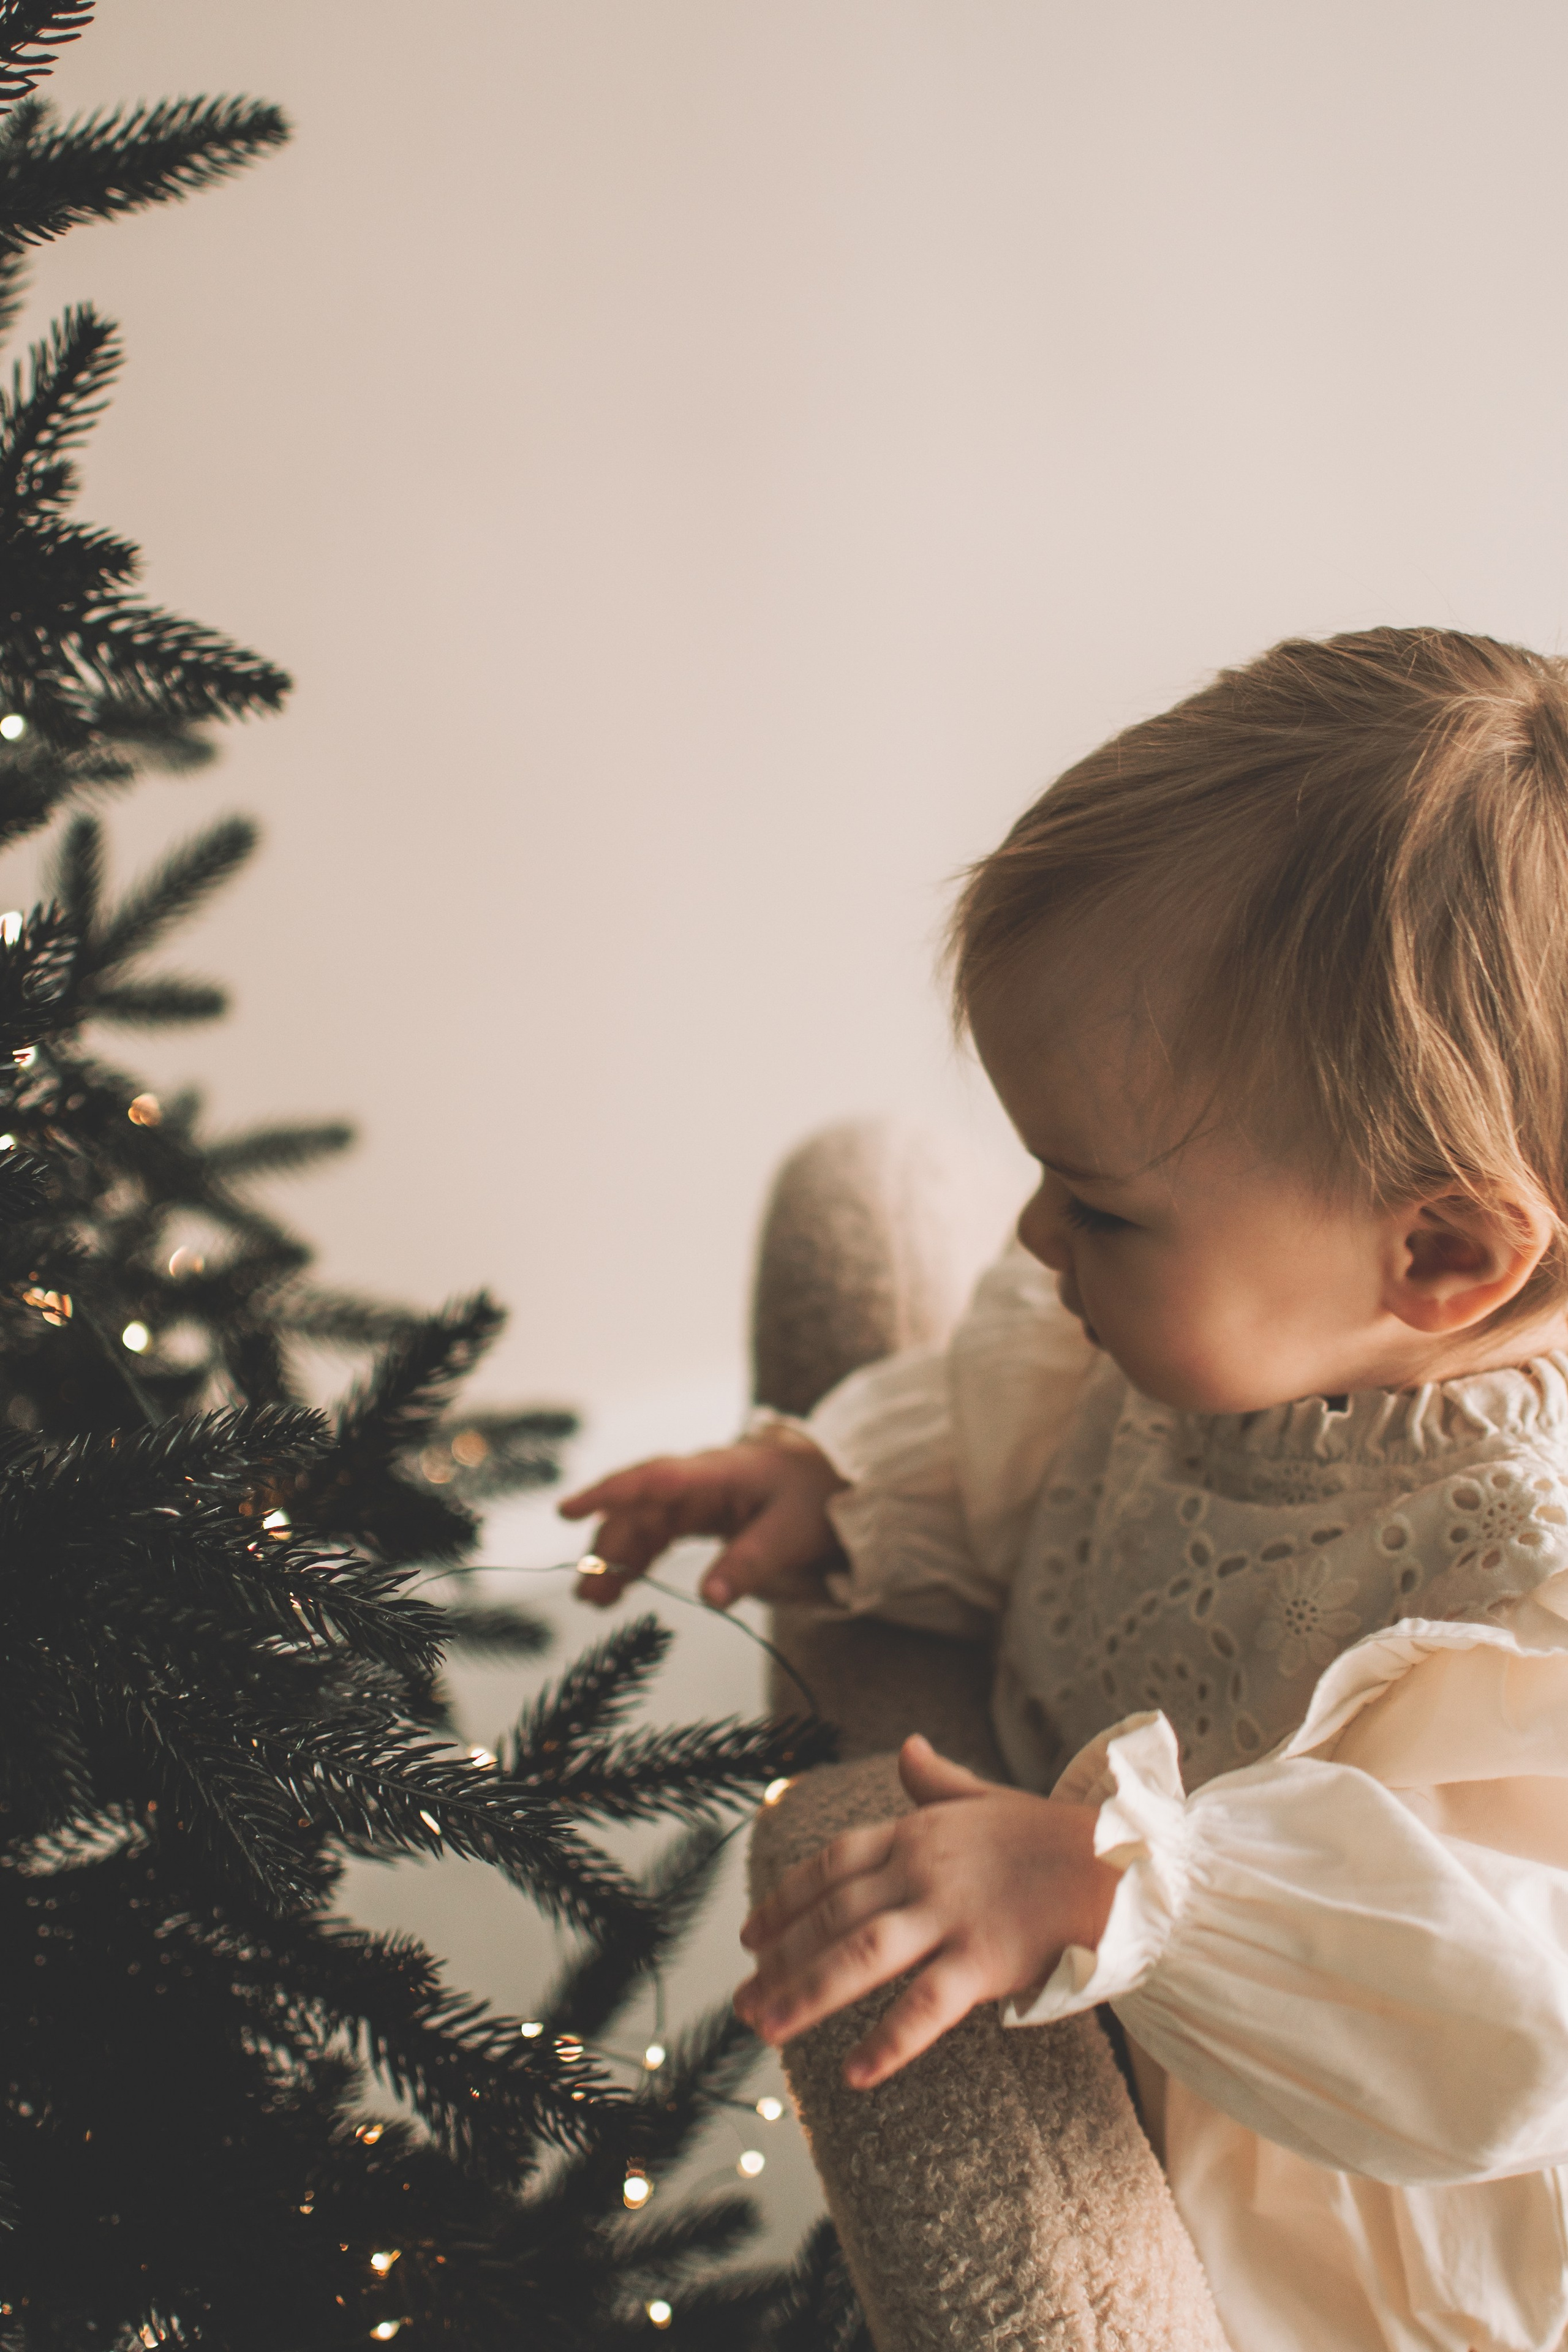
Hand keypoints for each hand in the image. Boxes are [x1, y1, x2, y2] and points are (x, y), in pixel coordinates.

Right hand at [558, 1437, 846, 1608]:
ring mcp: (696, 1497)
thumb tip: (708, 1600)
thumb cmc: (818, 1496)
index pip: (655, 1478)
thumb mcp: (791, 1533)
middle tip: (587, 1590)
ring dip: (616, 1558)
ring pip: (643, 1524)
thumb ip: (750, 1563)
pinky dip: (635, 1561)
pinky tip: (616, 1589)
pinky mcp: (699, 1514)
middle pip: (642, 1509)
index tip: (568, 1509)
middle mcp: (699, 1480)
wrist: (837, 1479)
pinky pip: (657, 1535)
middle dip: (609, 1546)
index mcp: (720, 1472)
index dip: (611, 1493)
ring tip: (592, 1600)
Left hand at [735, 1735, 1119, 2087]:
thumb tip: (909, 1749)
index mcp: (917, 1831)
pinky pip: (926, 2004)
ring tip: (766, 2032)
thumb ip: (939, 1782)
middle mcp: (922, 1870)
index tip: (749, 1936)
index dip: (785, 1900)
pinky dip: (888, 2040)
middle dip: (781, 1959)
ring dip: (806, 1993)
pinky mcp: (986, 1958)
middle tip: (743, 2003)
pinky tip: (855, 2073)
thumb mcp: (988, 1799)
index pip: (830, 1865)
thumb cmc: (1057, 1834)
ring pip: (859, 1954)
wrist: (1124, 1862)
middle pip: (831, 1915)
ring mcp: (952, 1914)